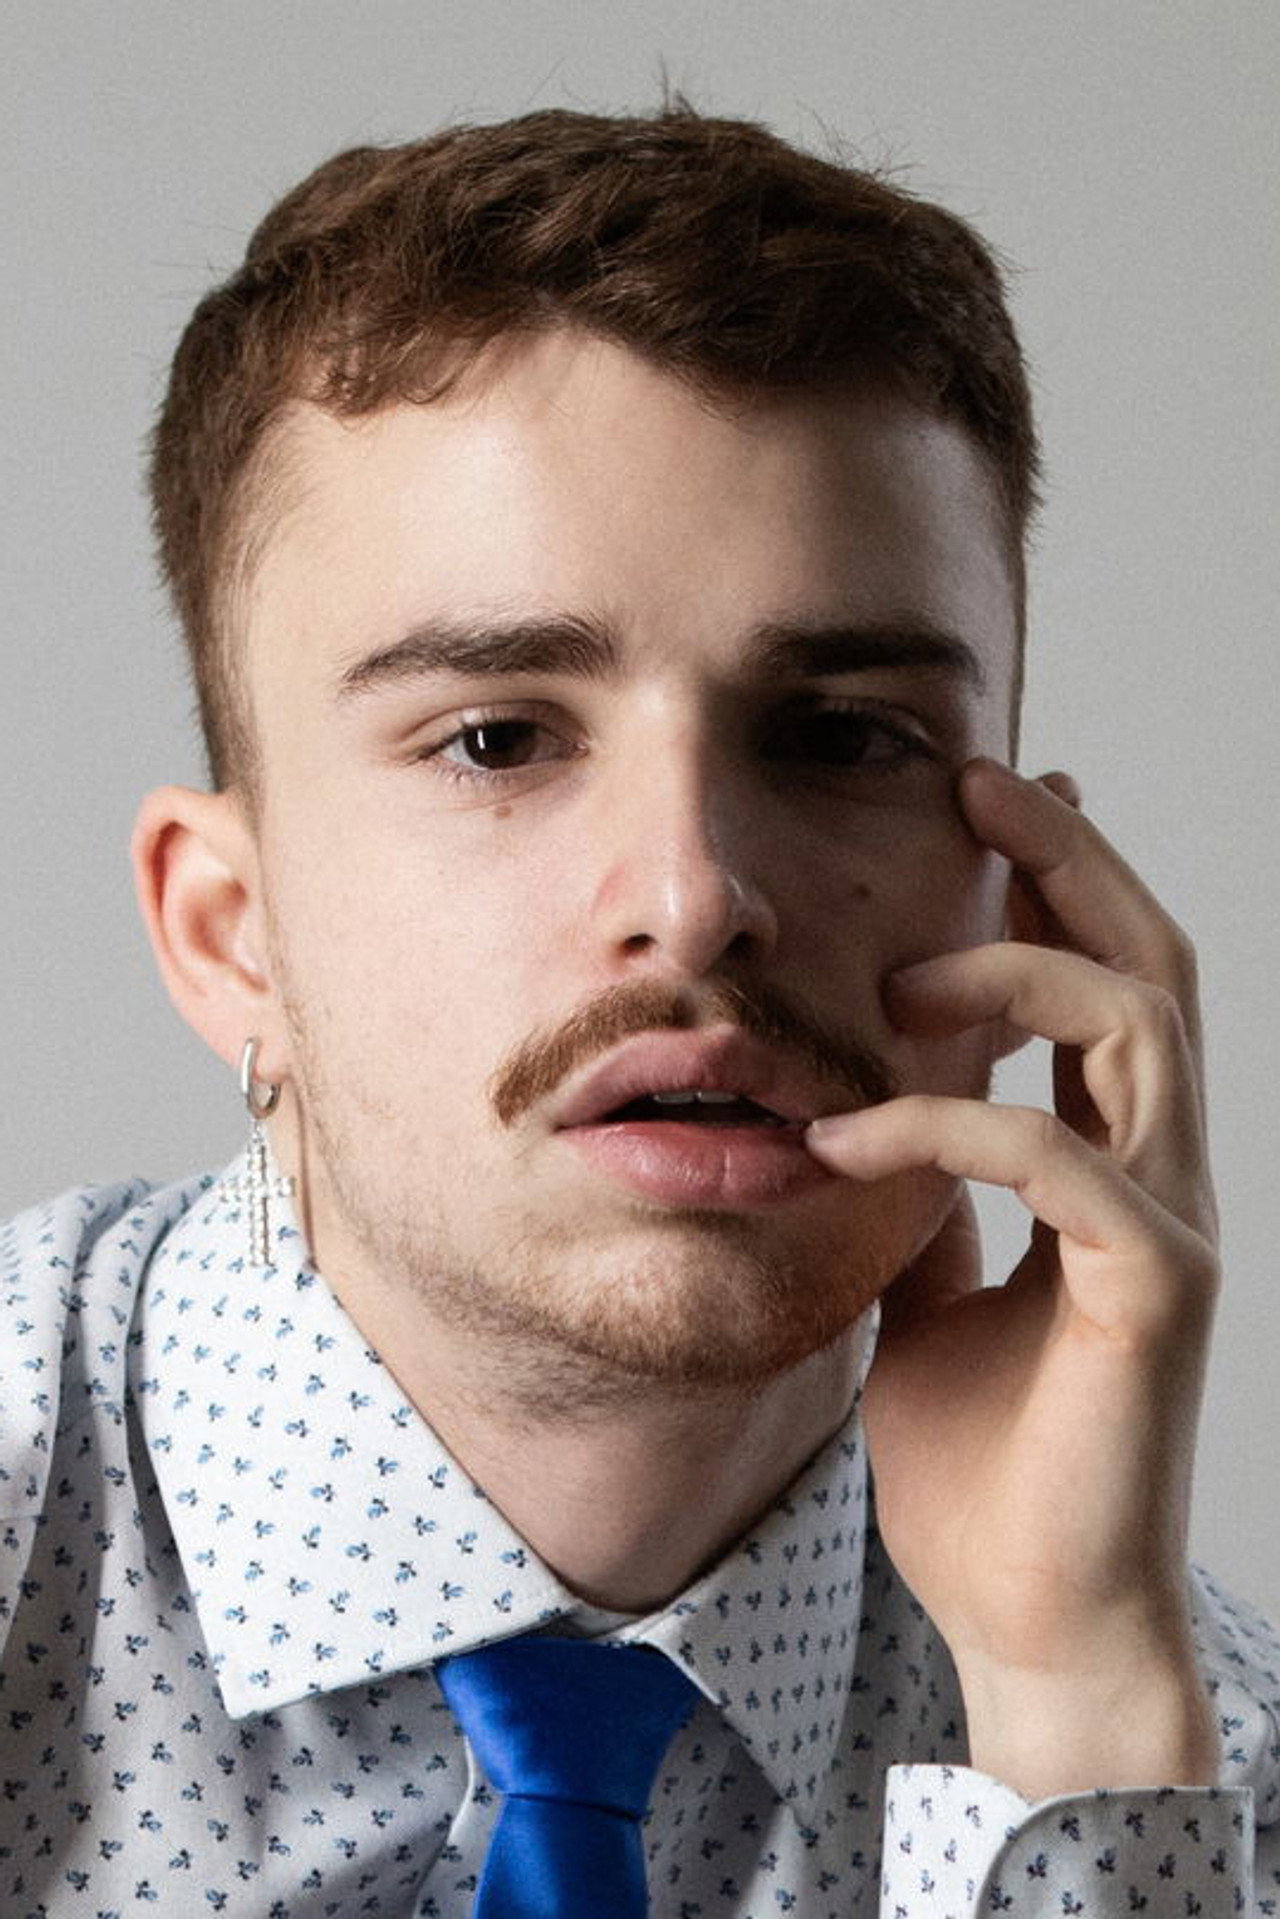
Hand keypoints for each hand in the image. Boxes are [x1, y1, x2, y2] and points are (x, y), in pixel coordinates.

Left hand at [806, 758, 1219, 1797]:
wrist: (1027, 1616)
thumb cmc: (983, 1464)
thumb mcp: (936, 1294)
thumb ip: (934, 1205)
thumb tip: (879, 1126)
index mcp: (1113, 1172)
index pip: (1107, 990)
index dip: (1061, 887)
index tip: (994, 808)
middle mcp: (1162, 1179)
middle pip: (1148, 968)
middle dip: (1070, 861)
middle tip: (983, 782)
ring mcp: (1171, 1229)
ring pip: (1136, 1028)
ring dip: (1014, 975)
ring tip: (899, 978)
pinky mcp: (1152, 1294)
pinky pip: (1060, 1161)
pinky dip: (948, 1125)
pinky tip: (849, 1136)